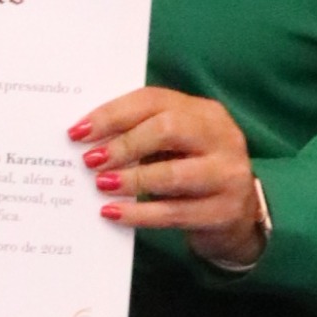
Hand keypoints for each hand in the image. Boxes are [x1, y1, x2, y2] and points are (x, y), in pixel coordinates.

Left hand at [72, 88, 264, 269]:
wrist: (238, 216)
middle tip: (91, 160)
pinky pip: (175, 213)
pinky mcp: (225, 212)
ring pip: (173, 174)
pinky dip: (139, 213)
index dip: (112, 114)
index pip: (154, 100)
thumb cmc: (192, 172)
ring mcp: (228, 175)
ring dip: (131, 179)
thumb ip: (141, 135)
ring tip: (101, 185)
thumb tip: (86, 139)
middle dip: (124, 144)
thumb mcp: (174, 146)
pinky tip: (112, 213)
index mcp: (204, 112)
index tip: (78, 132)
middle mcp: (222, 137)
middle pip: (168, 129)